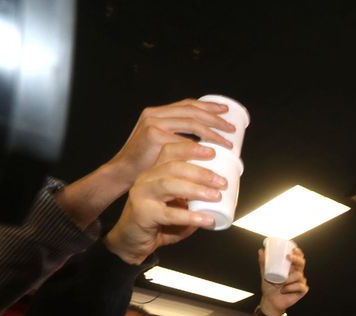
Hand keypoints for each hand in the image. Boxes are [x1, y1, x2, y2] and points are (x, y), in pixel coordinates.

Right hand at [104, 98, 235, 191]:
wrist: (123, 172)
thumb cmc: (144, 161)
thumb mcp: (160, 143)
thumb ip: (176, 137)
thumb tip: (205, 142)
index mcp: (158, 112)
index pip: (188, 104)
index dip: (208, 106)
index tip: (225, 110)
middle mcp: (155, 114)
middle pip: (193, 110)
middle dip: (215, 118)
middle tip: (231, 129)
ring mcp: (154, 124)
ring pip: (192, 122)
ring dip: (213, 132)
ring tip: (227, 142)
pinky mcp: (154, 137)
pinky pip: (184, 140)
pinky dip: (200, 146)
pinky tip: (211, 151)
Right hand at [104, 140, 222, 263]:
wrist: (131, 241)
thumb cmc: (157, 222)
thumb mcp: (177, 205)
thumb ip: (193, 198)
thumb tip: (221, 194)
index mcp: (155, 172)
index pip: (170, 152)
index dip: (191, 149)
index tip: (213, 152)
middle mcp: (146, 179)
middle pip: (173, 167)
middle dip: (200, 172)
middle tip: (221, 182)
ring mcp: (142, 195)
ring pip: (169, 185)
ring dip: (196, 189)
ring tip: (216, 196)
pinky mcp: (142, 214)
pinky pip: (168, 214)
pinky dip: (190, 216)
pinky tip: (206, 220)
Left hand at [258, 245, 308, 315]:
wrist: (270, 301)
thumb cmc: (269, 287)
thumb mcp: (265, 273)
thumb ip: (263, 263)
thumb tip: (261, 251)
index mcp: (291, 268)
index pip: (298, 258)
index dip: (298, 253)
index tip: (292, 250)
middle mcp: (297, 273)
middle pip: (302, 263)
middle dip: (296, 259)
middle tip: (288, 257)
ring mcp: (300, 282)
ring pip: (298, 275)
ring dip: (289, 278)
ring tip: (280, 283)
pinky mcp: (302, 290)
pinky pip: (299, 286)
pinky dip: (291, 288)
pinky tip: (284, 290)